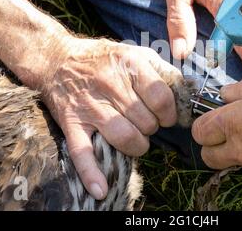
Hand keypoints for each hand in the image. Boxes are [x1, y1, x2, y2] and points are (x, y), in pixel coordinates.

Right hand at [40, 37, 181, 199]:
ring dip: (137, 146)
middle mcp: (110, 84)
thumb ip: (159, 68)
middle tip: (146, 123)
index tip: (167, 117)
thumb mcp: (133, 52)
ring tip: (136, 140)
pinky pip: (82, 152)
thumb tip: (184, 88)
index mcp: (128, 65)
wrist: (56, 59)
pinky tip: (101, 190)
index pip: (160, 97)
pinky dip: (91, 174)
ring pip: (124, 137)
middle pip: (145, 121)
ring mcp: (90, 106)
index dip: (169, 113)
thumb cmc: (101, 58)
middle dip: (152, 128)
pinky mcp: (71, 123)